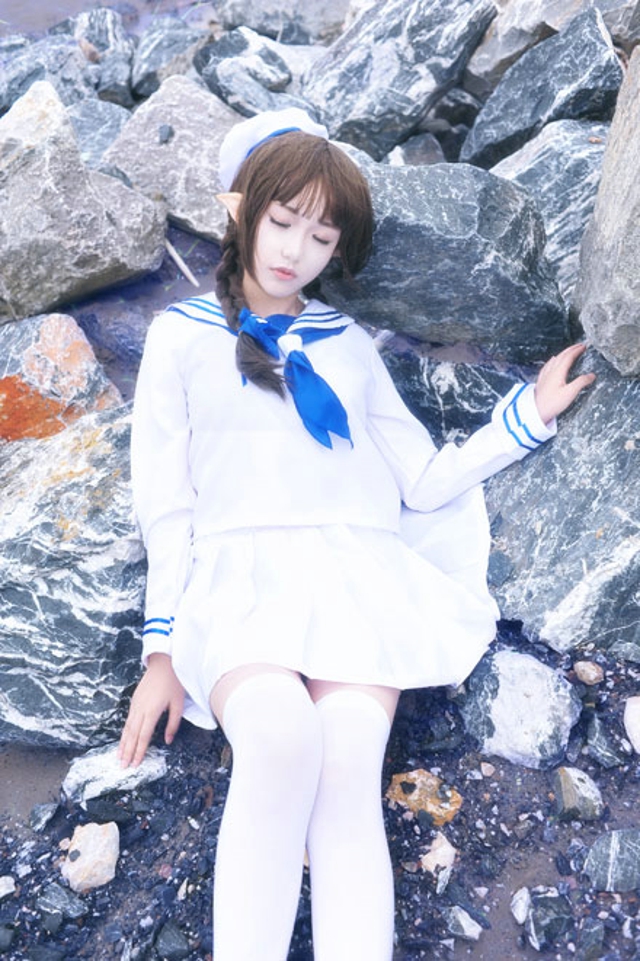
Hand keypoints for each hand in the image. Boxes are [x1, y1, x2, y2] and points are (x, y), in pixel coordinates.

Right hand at [118, 653, 184, 767]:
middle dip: (127, 752)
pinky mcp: (134, 700)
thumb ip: (173, 724)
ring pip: (127, 728)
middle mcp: (140, 709)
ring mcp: (135, 704)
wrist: (164, 663)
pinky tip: (124, 739)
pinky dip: (124, 732)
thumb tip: (167, 741)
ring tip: (119, 757)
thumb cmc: (174, 682)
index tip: (135, 764)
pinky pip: (128, 720)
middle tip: (122, 767)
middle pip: (132, 735)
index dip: (139, 751)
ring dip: (123, 743)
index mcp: (151, 711)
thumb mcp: (178, 704)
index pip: (143, 736)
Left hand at [534, 343, 595, 424]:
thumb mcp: (570, 393)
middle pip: (561, 356)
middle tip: (579, 346)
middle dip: (570, 349)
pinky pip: (548, 365)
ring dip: (562, 353)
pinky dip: (553, 360)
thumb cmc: (552, 403)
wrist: (536, 411)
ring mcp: (545, 375)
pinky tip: (552, 362)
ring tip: (568, 351)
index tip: (584, 346)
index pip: (568, 357)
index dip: (576, 350)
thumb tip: (592, 375)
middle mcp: (550, 371)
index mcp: (558, 372)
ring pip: (554, 359)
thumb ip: (581, 382)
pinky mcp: (541, 381)